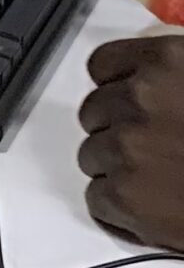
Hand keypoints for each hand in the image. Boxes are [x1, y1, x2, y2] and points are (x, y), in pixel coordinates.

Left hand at [77, 34, 183, 248]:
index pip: (103, 65)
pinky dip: (121, 205)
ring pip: (92, 154)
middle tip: (157, 144)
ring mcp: (126, 148)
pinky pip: (97, 197)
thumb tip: (157, 79)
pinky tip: (158, 203)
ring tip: (165, 175)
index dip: (117, 86)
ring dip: (120, 165)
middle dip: (120, 127)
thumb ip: (180, 75)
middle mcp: (140, 99)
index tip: (127, 97)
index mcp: (167, 62)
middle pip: (94, 111)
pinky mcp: (122, 196)